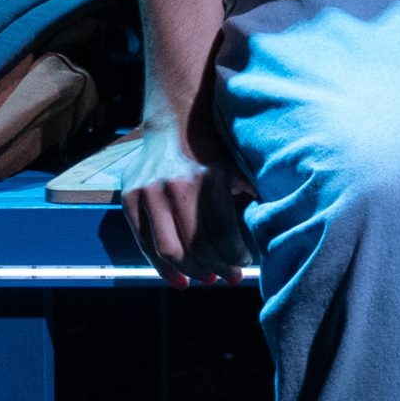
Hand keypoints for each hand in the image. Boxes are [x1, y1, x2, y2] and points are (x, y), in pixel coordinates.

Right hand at [120, 104, 249, 286]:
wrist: (176, 121)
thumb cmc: (214, 149)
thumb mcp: (238, 166)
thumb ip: (249, 196)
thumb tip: (268, 230)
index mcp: (210, 178)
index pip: (223, 235)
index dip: (236, 257)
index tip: (244, 264)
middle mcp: (178, 186)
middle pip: (197, 247)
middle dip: (216, 269)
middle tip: (230, 277)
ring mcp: (150, 192)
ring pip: (169, 251)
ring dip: (190, 272)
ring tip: (207, 279)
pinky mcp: (130, 198)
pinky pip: (144, 243)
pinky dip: (162, 268)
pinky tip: (180, 279)